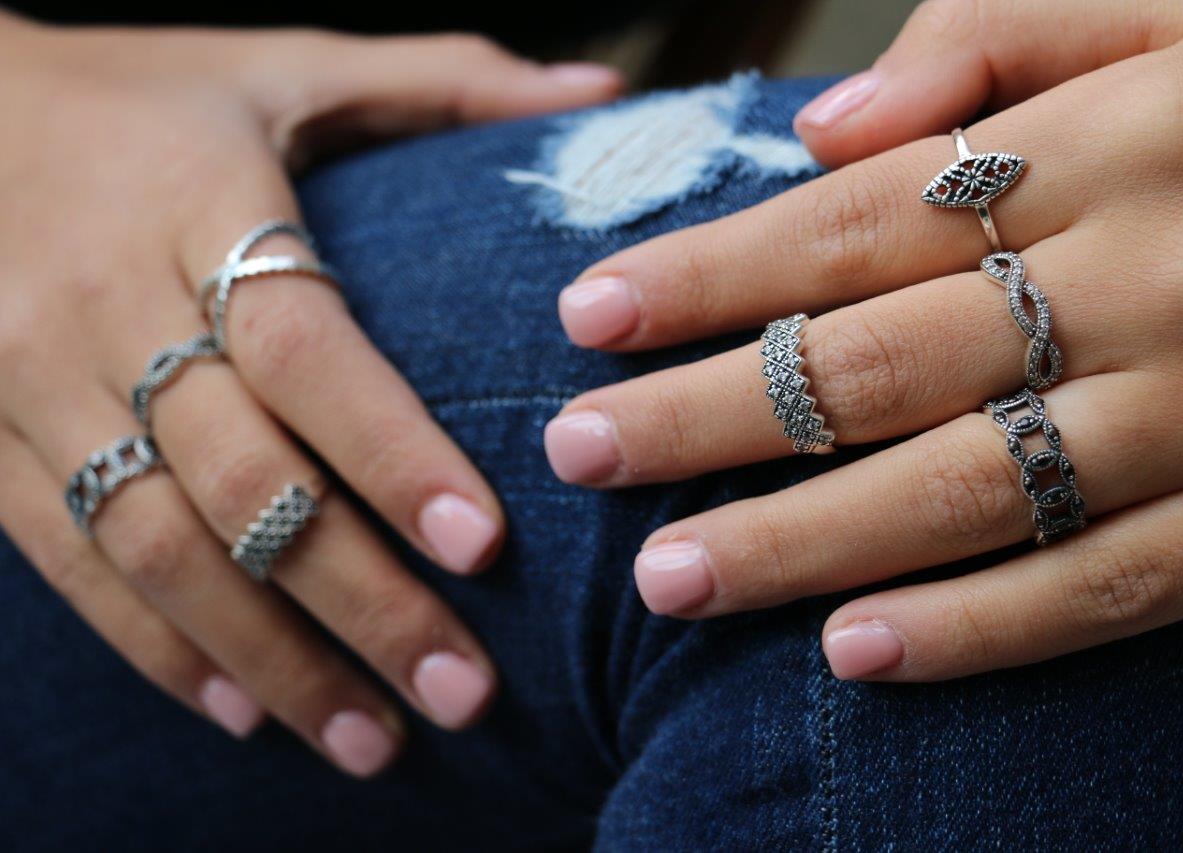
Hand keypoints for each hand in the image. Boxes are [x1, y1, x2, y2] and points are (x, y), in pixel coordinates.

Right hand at [0, 13, 619, 774]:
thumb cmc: (151, 96)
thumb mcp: (290, 65)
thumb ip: (447, 83)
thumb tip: (606, 92)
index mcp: (199, 207)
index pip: (304, 347)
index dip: (389, 449)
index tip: (481, 545)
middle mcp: (107, 305)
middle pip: (240, 478)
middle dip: (357, 597)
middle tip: (464, 690)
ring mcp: (29, 382)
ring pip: (154, 547)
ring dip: (270, 656)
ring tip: (376, 739)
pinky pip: (68, 561)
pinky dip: (157, 648)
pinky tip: (248, 711)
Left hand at [545, 0, 1182, 680]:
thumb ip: (997, 34)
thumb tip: (819, 133)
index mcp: (1121, 136)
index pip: (856, 221)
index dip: (710, 273)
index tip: (589, 314)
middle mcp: (1155, 278)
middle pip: (877, 365)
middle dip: (708, 417)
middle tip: (577, 453)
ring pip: (968, 494)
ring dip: (800, 546)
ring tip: (669, 578)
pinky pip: (1107, 590)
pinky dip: (976, 631)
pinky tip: (853, 657)